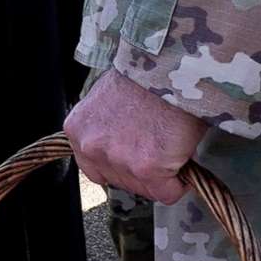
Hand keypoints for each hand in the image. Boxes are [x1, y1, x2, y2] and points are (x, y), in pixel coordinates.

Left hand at [64, 70, 207, 202]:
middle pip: (120, 181)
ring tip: (170, 143)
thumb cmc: (145, 77)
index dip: (121, 164)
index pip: (94, 168)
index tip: (136, 155)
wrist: (169, 67)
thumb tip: (123, 145)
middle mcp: (92, 147)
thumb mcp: (108, 99)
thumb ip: (106, 127)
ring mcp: (118, 160)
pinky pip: (168, 192)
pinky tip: (182, 156)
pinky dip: (180, 182)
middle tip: (159, 145)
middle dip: (142, 170)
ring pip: (145, 188)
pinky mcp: (146, 169)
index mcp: (78, 129)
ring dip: (162, 174)